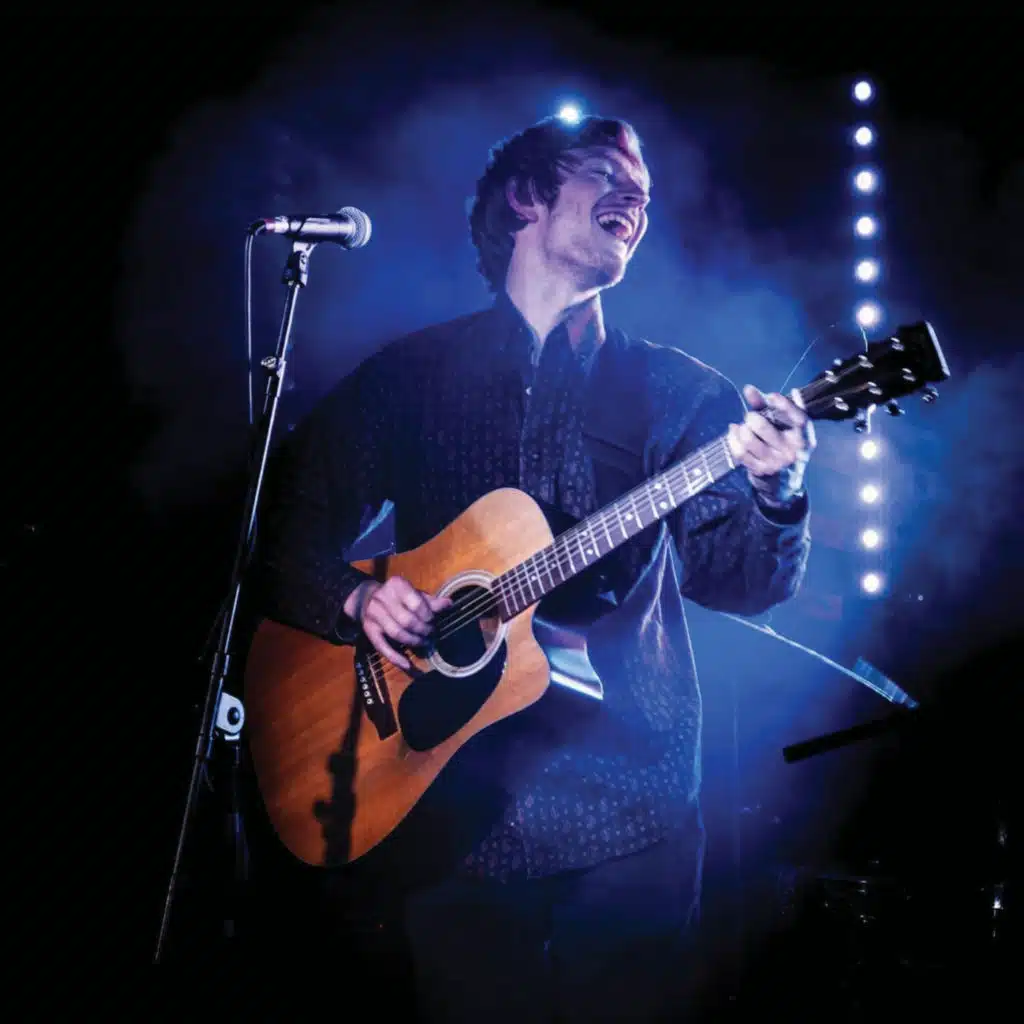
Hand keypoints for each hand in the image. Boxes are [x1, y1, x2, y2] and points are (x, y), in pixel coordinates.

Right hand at [344, 576, 450, 670]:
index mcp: (396, 585)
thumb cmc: (398, 596)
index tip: (433, 622)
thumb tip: (449, 604)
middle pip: (406, 620)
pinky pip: (382, 647)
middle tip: (431, 634)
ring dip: (413, 642)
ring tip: (425, 643)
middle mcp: (382, 598)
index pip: (416, 604)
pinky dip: (396, 658)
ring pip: (396, 633)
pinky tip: (408, 665)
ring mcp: (373, 614)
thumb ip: (431, 601)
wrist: (367, 597)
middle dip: (423, 630)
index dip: (428, 616)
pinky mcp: (368, 630)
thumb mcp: (414, 594)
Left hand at [727, 385, 815, 504]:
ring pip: (748, 440)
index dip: (783, 404)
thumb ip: (763, 402)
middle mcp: (791, 448)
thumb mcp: (776, 417)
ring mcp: (776, 461)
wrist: (779, 465)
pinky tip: (734, 433)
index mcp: (801, 433)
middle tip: (750, 417)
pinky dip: (733, 440)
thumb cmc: (777, 433)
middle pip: (762, 426)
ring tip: (742, 427)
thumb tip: (748, 388)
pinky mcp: (762, 469)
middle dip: (751, 418)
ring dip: (741, 430)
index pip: (796, 416)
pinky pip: (739, 453)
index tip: (770, 396)